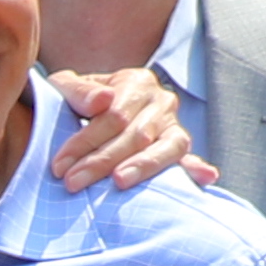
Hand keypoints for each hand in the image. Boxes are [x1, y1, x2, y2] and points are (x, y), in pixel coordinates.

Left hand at [46, 68, 211, 191]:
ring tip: (119, 183)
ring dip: (142, 167)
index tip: (59, 165)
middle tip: (73, 182)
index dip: (85, 141)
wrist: (94, 107)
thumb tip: (102, 101)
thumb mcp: (67, 87)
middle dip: (102, 161)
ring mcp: (174, 125)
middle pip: (136, 135)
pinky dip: (197, 168)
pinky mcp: (179, 147)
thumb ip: (78, 90)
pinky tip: (205, 177)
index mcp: (136, 82)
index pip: (114, 115)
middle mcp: (161, 101)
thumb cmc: (76, 100)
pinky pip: (189, 158)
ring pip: (166, 147)